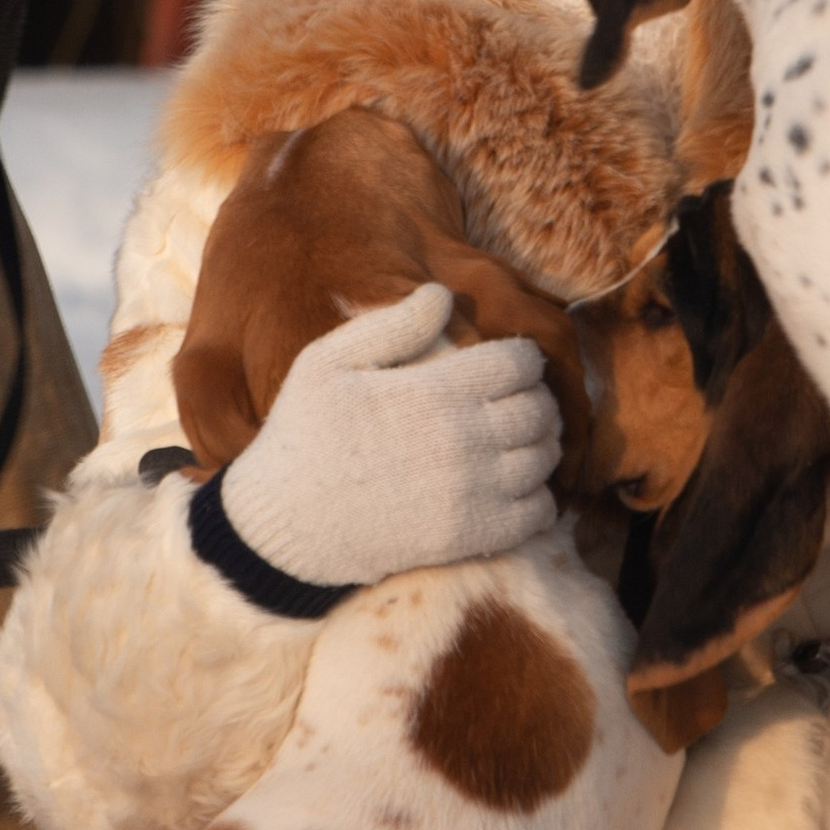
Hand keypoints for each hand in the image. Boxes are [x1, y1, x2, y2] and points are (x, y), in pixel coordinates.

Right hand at [215, 286, 561, 593]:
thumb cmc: (302, 435)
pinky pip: (538, 512)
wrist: (285, 524)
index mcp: (434, 392)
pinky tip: (512, 486)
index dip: (519, 356)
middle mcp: (463, 440)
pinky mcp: (470, 535)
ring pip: (545, 458)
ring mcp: (471, 492)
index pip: (519, 362)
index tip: (503, 364)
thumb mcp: (327, 363)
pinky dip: (538, 496)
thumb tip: (442, 294)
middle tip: (513, 401)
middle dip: (534, 397)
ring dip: (539, 444)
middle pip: (540, 409)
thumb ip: (392, 325)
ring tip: (514, 440)